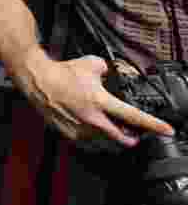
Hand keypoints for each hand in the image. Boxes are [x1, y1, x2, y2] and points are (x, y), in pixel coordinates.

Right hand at [21, 53, 174, 147]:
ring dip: (111, 136)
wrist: (38, 80)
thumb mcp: (92, 63)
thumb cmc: (63, 72)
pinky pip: (88, 141)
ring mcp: (79, 129)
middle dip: (133, 137)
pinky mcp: (68, 133)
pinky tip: (90, 125)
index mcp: (100, 102)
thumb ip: (109, 70)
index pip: (134, 117)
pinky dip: (93, 136)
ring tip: (108, 126)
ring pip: (105, 141)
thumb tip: (113, 74)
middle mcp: (91, 119)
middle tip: (136, 134)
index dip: (154, 125)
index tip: (168, 131)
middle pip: (122, 138)